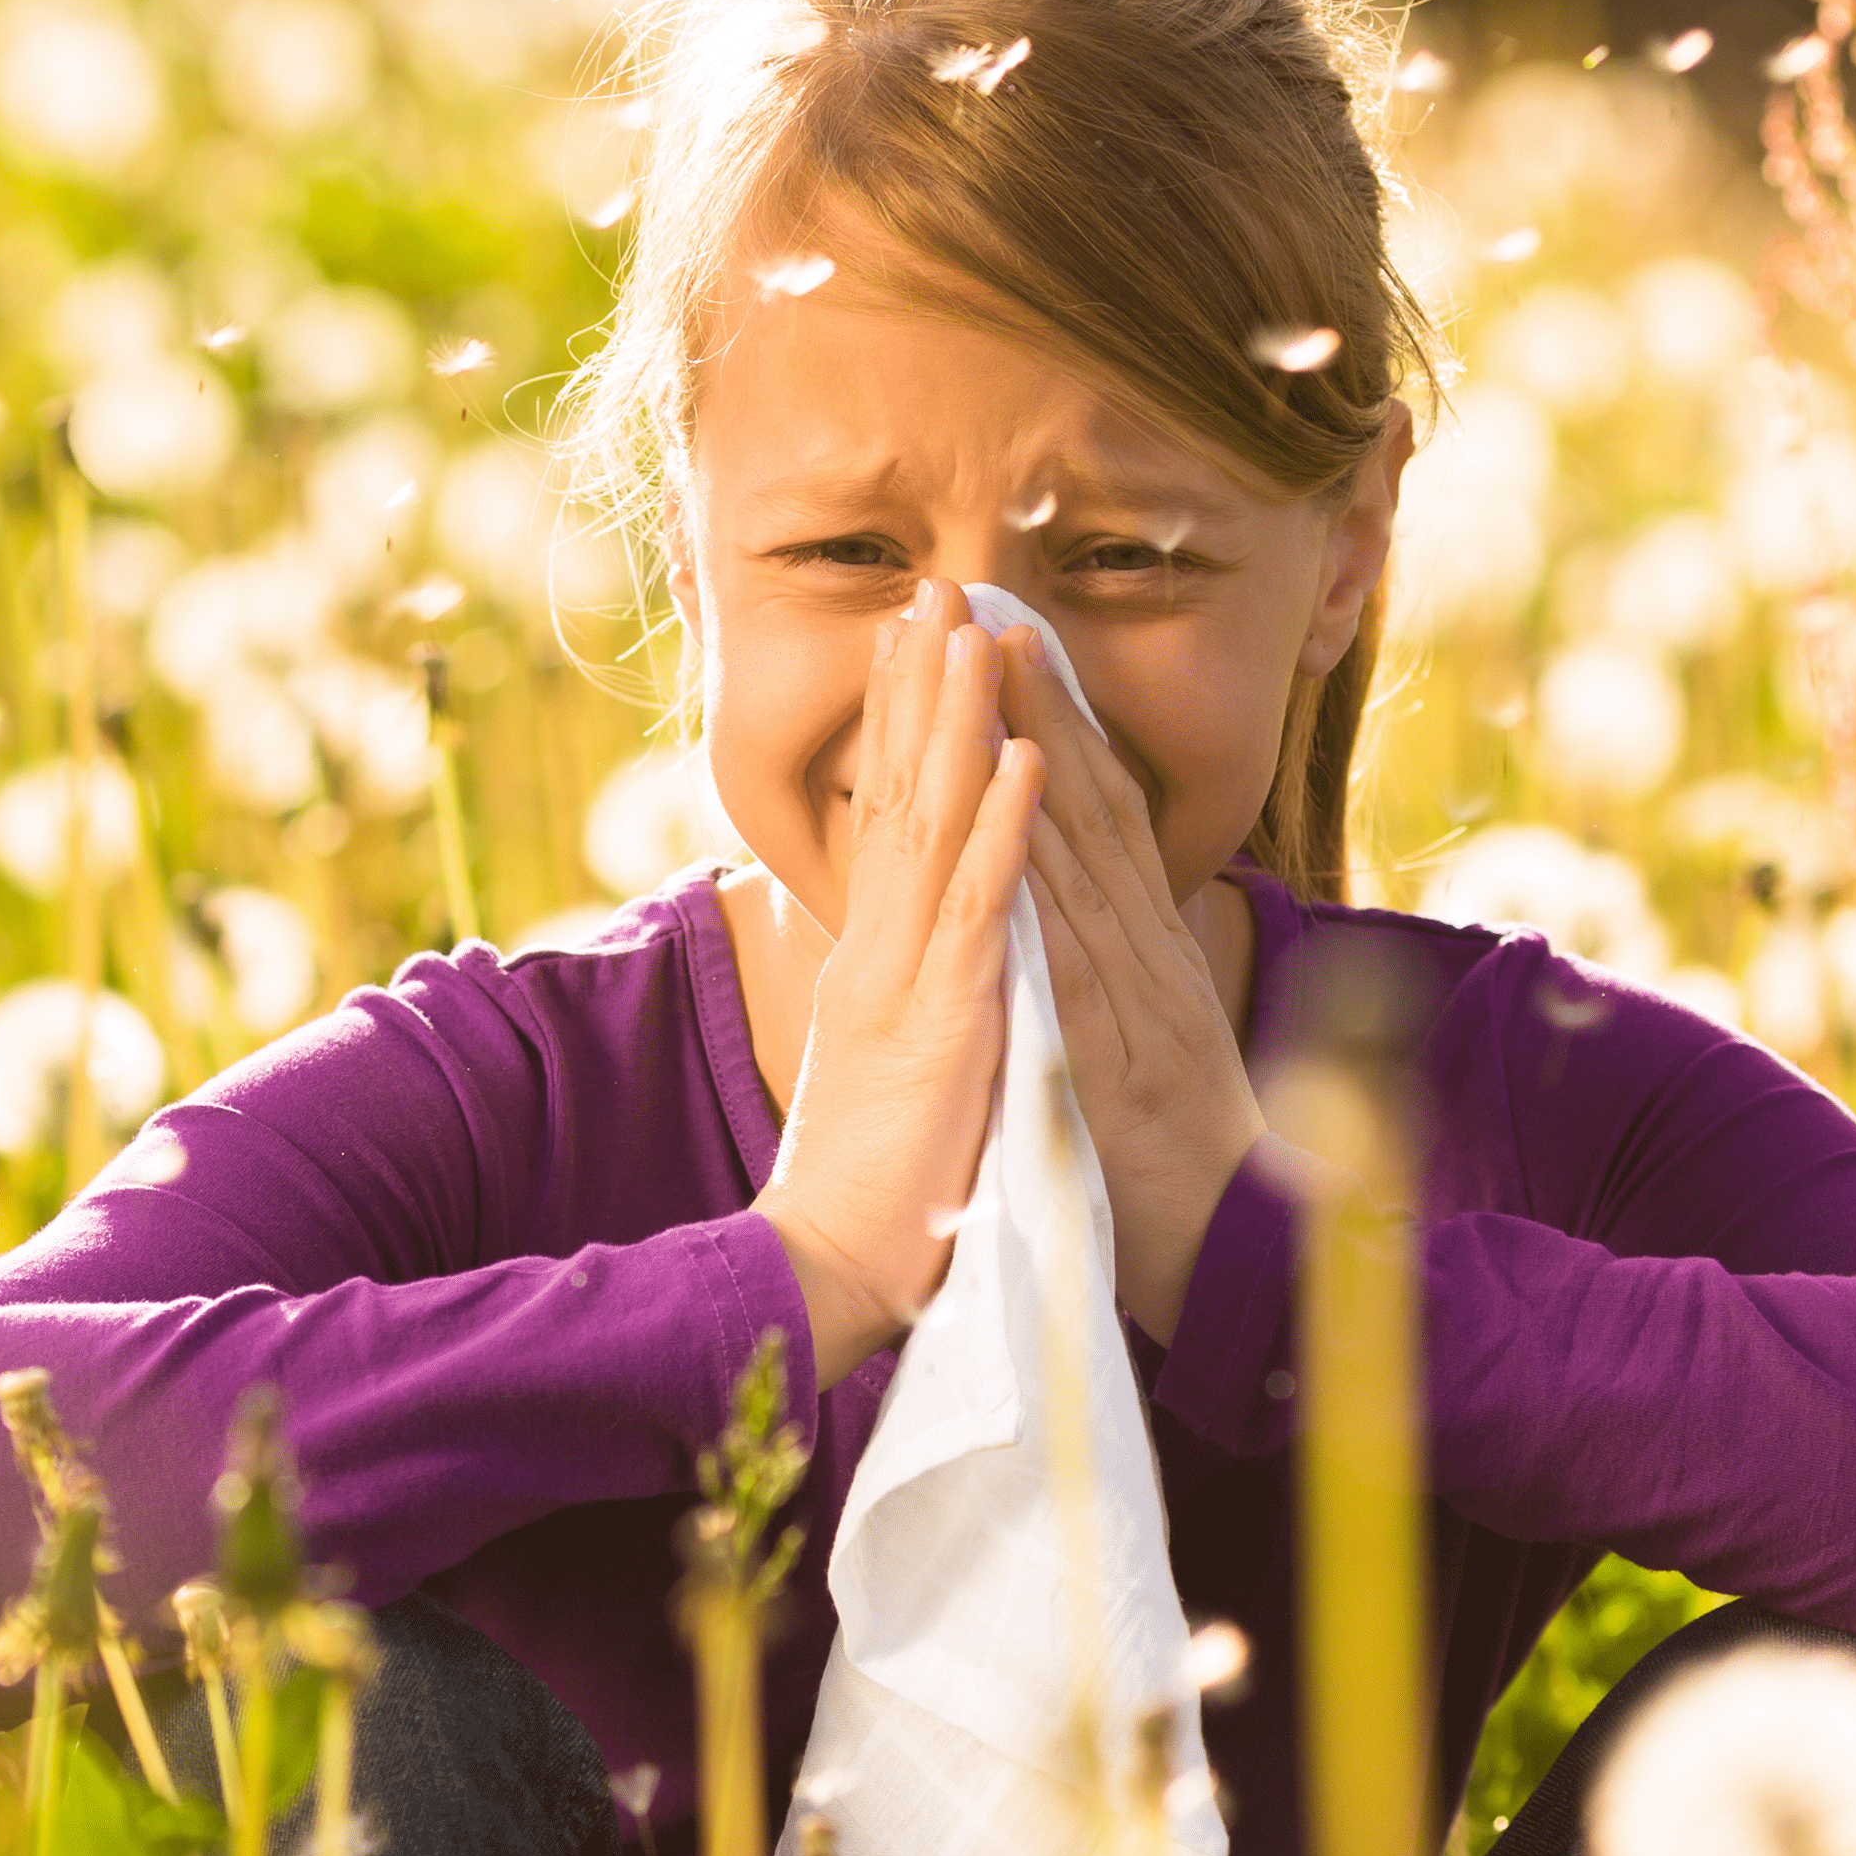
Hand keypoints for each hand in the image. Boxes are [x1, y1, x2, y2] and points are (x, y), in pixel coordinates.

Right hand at [754, 585, 1046, 1392]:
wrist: (832, 1268)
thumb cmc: (874, 1185)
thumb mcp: (886, 1062)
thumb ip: (897, 993)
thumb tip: (902, 945)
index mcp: (872, 957)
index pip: (886, 815)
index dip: (903, 725)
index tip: (916, 641)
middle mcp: (880, 948)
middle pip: (899, 791)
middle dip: (918, 686)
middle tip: (934, 587)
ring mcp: (908, 977)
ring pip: (934, 823)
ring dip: (957, 721)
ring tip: (975, 630)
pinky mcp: (944, 1019)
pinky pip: (980, 907)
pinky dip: (1004, 826)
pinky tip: (1024, 756)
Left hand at [994, 623, 1269, 1345]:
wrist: (1238, 1263)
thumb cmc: (1180, 1173)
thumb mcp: (1150, 1058)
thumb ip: (1122, 988)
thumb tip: (1090, 936)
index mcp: (1148, 957)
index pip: (1099, 820)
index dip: (1057, 727)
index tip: (1013, 645)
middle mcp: (1147, 956)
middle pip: (1089, 807)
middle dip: (1041, 701)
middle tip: (993, 602)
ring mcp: (1135, 997)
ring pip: (1081, 853)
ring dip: (1037, 751)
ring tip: (995, 660)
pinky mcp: (1113, 1053)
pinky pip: (1073, 949)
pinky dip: (1046, 874)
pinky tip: (1017, 808)